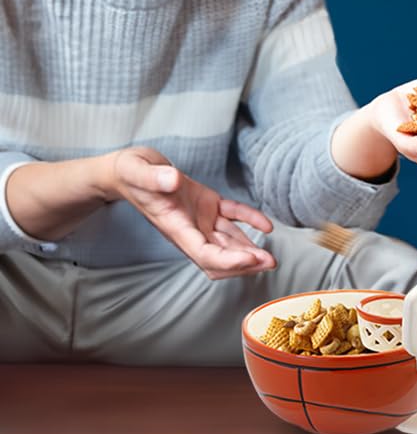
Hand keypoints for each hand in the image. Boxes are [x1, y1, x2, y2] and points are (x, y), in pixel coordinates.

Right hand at [107, 147, 275, 279]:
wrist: (127, 170)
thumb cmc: (129, 172)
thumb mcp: (136, 170)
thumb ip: (153, 177)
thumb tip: (172, 180)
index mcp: (174, 226)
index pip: (203, 253)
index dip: (228, 260)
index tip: (251, 259)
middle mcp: (188, 228)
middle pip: (219, 257)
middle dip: (243, 264)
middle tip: (270, 263)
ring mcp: (199, 218)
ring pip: (228, 241)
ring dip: (249, 250)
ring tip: (271, 257)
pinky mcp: (206, 204)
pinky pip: (232, 216)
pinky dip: (250, 220)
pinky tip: (267, 226)